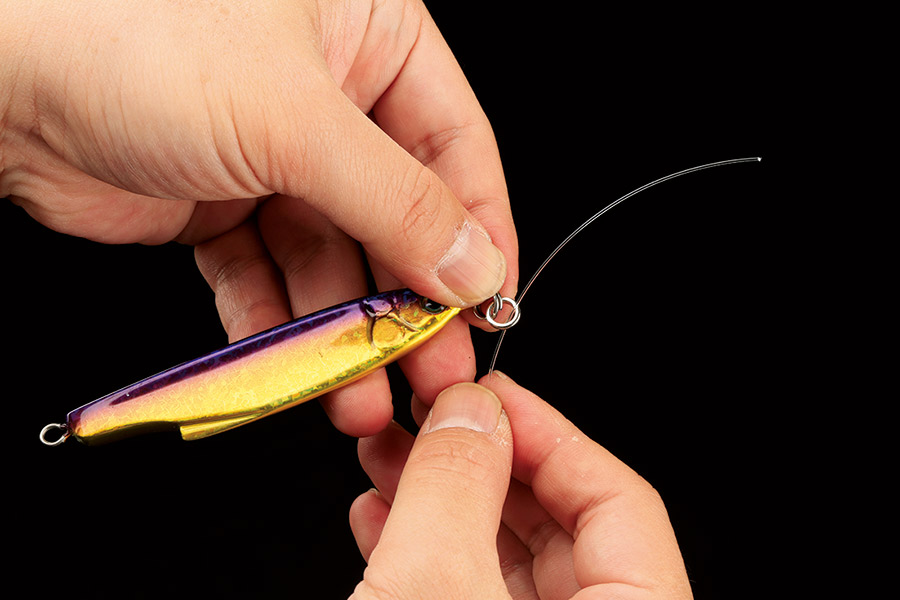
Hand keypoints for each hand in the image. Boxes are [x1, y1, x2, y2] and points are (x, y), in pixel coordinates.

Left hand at [0, 1, 516, 435]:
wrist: (2, 75)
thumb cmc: (132, 36)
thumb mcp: (295, 119)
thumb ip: (396, 200)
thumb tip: (472, 263)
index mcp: (369, 38)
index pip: (456, 146)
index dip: (480, 230)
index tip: (487, 301)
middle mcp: (331, 96)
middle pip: (399, 215)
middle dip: (411, 300)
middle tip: (430, 365)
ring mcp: (277, 154)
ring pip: (333, 258)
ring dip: (344, 330)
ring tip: (358, 390)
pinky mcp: (226, 204)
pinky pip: (269, 273)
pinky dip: (278, 321)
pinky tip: (289, 361)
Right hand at [349, 373, 692, 598]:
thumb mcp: (433, 585)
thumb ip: (457, 485)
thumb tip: (471, 414)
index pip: (618, 501)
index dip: (549, 433)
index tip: (491, 395)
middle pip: (557, 525)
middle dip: (479, 461)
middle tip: (432, 417)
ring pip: (500, 559)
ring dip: (439, 500)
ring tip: (388, 456)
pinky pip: (465, 594)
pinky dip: (422, 552)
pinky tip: (380, 515)